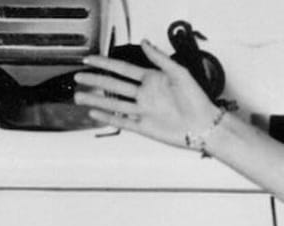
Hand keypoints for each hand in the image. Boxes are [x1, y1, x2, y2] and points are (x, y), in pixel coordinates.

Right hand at [72, 41, 221, 148]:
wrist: (205, 125)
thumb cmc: (197, 99)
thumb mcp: (179, 72)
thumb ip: (159, 58)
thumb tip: (145, 42)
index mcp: (152, 79)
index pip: (122, 69)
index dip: (105, 63)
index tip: (90, 59)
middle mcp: (145, 94)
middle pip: (114, 85)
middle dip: (95, 80)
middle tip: (78, 76)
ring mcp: (143, 111)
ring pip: (114, 103)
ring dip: (96, 99)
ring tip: (79, 95)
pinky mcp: (144, 127)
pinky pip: (122, 120)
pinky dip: (108, 117)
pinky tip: (94, 113)